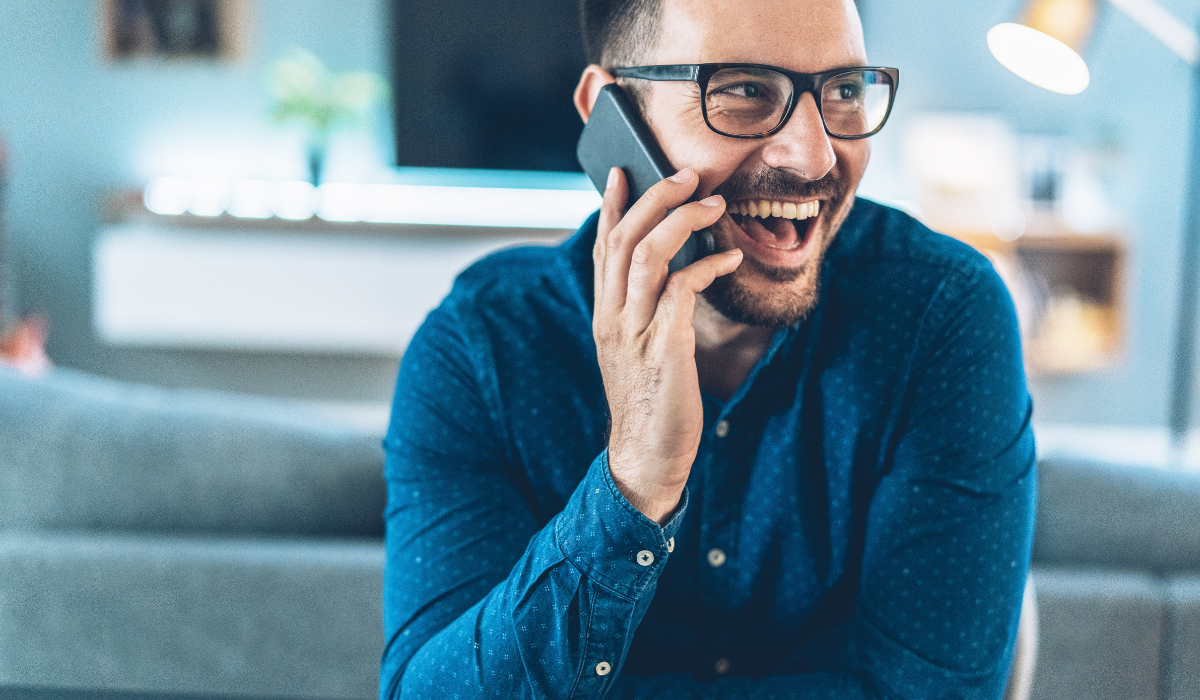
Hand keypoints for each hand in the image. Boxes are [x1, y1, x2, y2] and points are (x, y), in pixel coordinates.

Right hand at [593, 167, 741, 523]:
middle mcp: (613, 317)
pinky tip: (729, 259)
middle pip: (623, 238)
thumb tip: (668, 276)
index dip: (612, 206)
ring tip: (714, 205)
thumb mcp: (636, 350)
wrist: (646, 456)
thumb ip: (643, 312)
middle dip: (655, 198)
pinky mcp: (663, 347)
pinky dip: (707, 266)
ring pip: (647, 254)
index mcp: (604, 315)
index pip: (602, 248)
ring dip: (682, 221)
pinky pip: (681, 289)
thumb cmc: (651, 402)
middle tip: (687, 175)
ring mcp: (634, 331)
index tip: (623, 172)